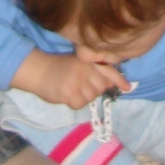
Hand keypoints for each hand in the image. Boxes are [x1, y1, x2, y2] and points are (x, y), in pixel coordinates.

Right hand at [10, 49, 130, 108]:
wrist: (38, 70)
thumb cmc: (59, 67)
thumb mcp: (78, 62)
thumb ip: (94, 70)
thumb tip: (112, 83)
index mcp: (88, 60)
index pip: (107, 70)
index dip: (118, 80)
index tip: (127, 87)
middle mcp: (85, 69)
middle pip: (101, 87)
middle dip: (94, 89)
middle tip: (80, 84)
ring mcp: (77, 81)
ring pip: (92, 97)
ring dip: (84, 96)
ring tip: (72, 88)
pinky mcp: (69, 93)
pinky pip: (81, 105)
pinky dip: (75, 103)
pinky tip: (66, 94)